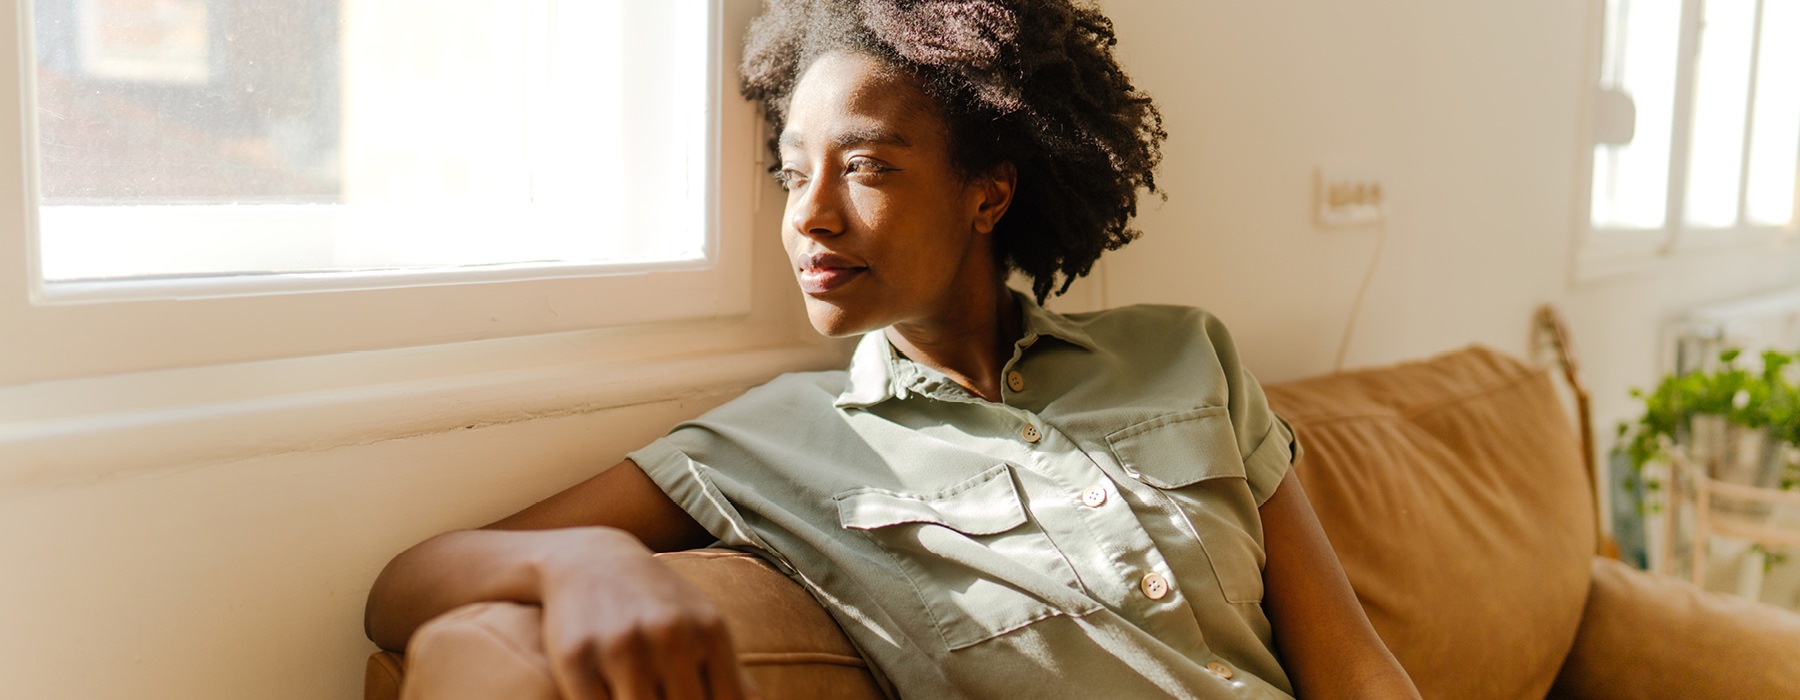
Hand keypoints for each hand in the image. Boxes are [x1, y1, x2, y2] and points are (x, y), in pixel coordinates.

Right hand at [537, 529, 756, 699]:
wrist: (590, 559)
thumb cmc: (657, 603)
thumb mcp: (703, 625)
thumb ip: (733, 674)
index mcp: (709, 632)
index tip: (690, 699)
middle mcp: (670, 635)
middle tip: (662, 693)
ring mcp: (621, 645)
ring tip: (638, 691)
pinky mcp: (576, 656)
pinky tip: (607, 690)